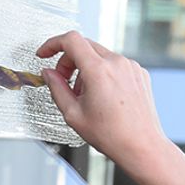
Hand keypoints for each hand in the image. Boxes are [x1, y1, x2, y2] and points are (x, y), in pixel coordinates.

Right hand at [38, 31, 170, 168]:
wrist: (140, 144)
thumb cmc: (110, 133)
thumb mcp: (72, 113)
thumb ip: (56, 88)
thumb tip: (48, 74)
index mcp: (98, 71)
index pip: (71, 40)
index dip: (52, 44)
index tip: (44, 53)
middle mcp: (117, 63)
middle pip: (84, 46)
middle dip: (67, 61)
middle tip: (62, 81)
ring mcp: (130, 66)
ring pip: (99, 55)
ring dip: (85, 69)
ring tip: (84, 95)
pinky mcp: (139, 73)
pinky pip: (114, 64)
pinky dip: (101, 73)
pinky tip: (101, 96)